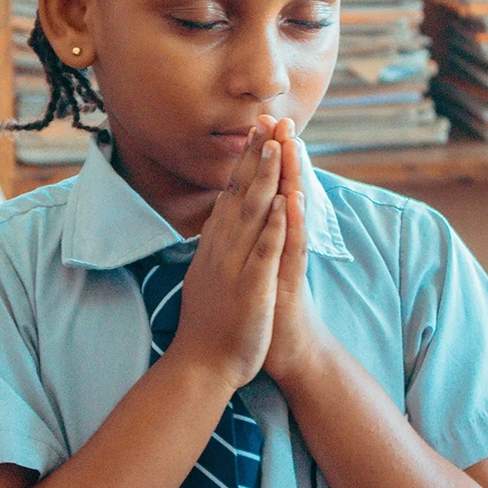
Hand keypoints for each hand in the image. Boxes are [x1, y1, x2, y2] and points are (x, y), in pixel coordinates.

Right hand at [170, 115, 286, 392]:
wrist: (200, 365)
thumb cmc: (209, 323)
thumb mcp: (208, 274)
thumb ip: (216, 244)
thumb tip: (220, 215)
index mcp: (214, 245)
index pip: (230, 194)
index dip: (245, 162)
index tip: (256, 133)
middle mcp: (221, 249)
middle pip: (240, 194)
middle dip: (256, 157)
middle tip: (268, 122)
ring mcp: (234, 267)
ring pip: (252, 215)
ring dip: (266, 180)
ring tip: (278, 147)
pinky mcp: (251, 288)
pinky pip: (265, 252)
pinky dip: (276, 226)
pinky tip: (286, 203)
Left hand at [262, 120, 333, 384]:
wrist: (287, 353)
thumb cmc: (264, 309)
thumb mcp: (252, 267)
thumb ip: (252, 238)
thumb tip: (241, 212)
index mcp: (268, 237)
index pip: (266, 189)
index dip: (261, 158)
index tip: (256, 125)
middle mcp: (282, 243)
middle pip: (282, 190)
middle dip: (279, 155)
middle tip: (278, 119)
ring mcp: (288, 259)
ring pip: (293, 212)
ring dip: (292, 178)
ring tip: (291, 145)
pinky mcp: (291, 280)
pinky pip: (294, 248)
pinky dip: (294, 224)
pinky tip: (296, 200)